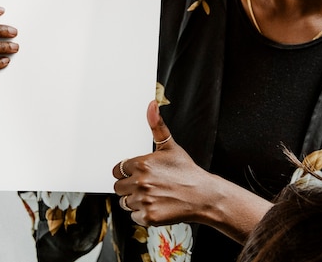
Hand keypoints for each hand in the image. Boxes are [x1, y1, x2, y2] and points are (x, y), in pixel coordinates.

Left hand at [112, 101, 273, 242]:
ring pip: (125, 202)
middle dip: (130, 187)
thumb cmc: (186, 171)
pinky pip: (134, 216)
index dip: (128, 172)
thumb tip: (151, 104)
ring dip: (136, 201)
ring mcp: (144, 200)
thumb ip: (156, 127)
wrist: (203, 195)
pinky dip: (144, 213)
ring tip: (155, 195)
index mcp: (141, 164)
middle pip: (118, 187)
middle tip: (149, 186)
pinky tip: (158, 205)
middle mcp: (140, 182)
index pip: (118, 170)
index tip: (140, 174)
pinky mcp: (148, 216)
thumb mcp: (170, 146)